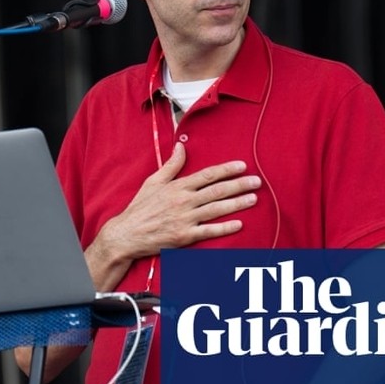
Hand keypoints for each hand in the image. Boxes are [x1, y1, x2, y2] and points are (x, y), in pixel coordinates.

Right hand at [86, 142, 259, 289]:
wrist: (127, 234)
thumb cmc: (140, 207)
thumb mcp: (153, 182)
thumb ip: (171, 165)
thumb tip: (181, 146)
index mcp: (177, 186)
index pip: (207, 175)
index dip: (226, 169)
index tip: (242, 166)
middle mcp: (183, 201)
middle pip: (217, 190)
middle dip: (239, 185)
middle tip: (257, 182)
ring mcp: (185, 219)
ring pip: (217, 209)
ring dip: (237, 203)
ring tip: (253, 198)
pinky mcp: (185, 236)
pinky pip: (209, 231)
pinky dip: (225, 228)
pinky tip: (239, 224)